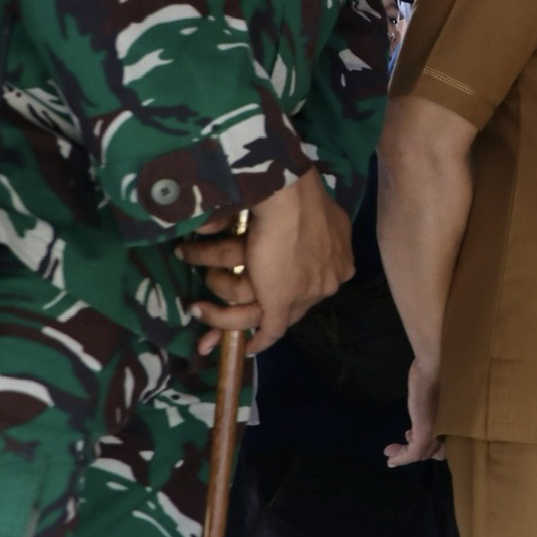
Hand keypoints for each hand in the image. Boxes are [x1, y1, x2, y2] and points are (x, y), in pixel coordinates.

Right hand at [183, 171, 354, 356]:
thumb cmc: (294, 192)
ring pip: (262, 312)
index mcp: (339, 258)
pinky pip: (268, 329)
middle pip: (291, 307)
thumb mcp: (306, 208)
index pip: (312, 284)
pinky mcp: (281, 301)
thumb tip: (261, 230)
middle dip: (258, 314)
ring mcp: (305, 293)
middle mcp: (327, 280)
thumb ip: (290, 222)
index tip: (267, 295)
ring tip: (197, 303)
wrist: (288, 198)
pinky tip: (230, 345)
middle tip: (233, 322)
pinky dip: (251, 340)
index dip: (289, 291)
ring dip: (224, 305)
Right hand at [388, 359, 444, 466]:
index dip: (433, 444)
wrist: (438, 364)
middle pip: (436, 450)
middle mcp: (454, 430)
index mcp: (462, 422)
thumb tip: (430, 404)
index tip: (413, 434)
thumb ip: (440, 404)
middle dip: (420, 449)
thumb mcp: (441, 393)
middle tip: (406, 438)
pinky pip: (413, 452)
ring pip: (423, 452)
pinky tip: (391, 459)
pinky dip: (401, 458)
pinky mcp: (426, 431)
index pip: (450, 444)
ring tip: (392, 450)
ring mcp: (440, 432)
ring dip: (405, 454)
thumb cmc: (442, 372)